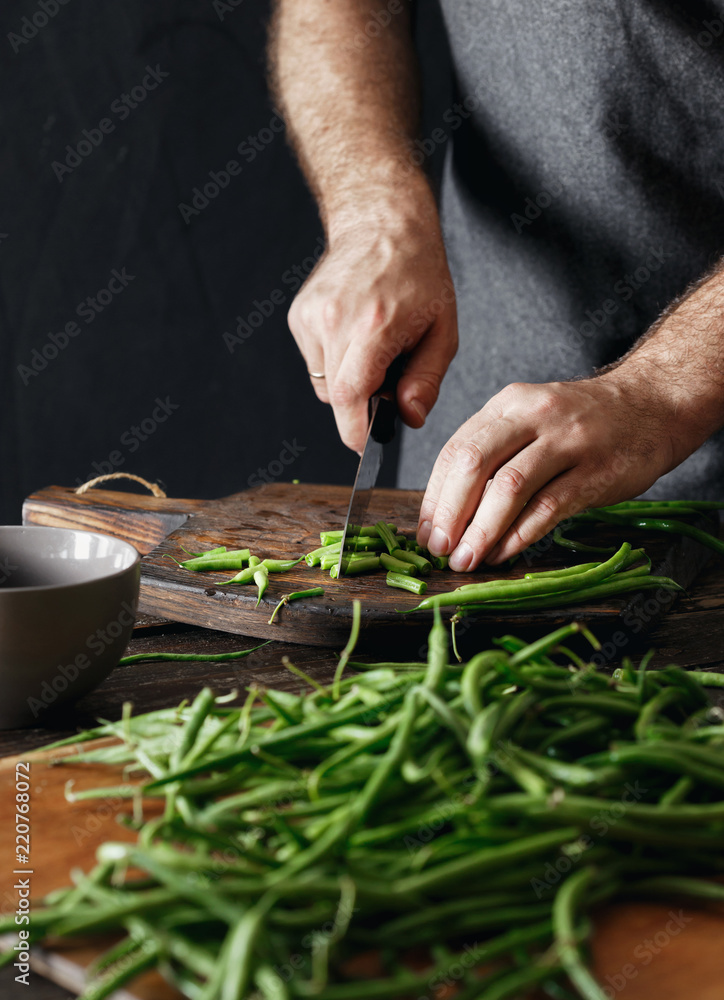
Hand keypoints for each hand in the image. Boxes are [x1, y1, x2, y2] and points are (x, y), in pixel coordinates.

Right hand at [287, 194, 457, 452]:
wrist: (381, 223)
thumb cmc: (419, 274)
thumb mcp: (442, 329)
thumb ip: (427, 380)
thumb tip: (409, 418)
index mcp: (374, 325)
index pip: (349, 395)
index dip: (355, 430)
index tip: (364, 447)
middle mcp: (335, 320)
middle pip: (334, 395)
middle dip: (359, 407)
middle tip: (388, 382)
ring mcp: (312, 317)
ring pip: (323, 383)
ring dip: (348, 382)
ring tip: (373, 348)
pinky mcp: (299, 315)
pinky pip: (316, 362)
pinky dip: (336, 361)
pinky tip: (354, 334)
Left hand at [417, 373, 681, 569]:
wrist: (652, 405)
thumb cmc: (582, 422)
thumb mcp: (530, 420)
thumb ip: (493, 454)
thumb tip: (447, 512)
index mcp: (508, 405)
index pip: (455, 450)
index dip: (435, 497)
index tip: (426, 533)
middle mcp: (534, 416)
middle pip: (474, 464)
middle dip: (450, 514)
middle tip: (439, 550)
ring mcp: (568, 442)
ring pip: (509, 487)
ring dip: (481, 530)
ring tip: (467, 560)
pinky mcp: (596, 472)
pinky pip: (548, 507)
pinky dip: (520, 535)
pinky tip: (503, 554)